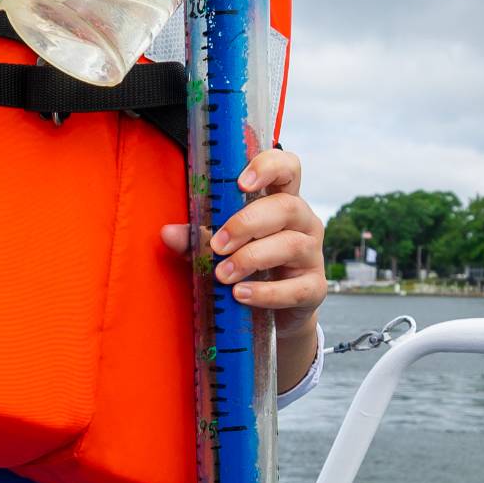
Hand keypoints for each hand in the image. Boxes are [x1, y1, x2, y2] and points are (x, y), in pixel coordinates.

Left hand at [162, 146, 326, 385]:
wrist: (270, 315)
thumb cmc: (247, 269)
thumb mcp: (219, 248)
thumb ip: (196, 239)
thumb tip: (168, 234)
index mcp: (280, 201)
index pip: (288, 168)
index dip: (269, 167)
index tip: (241, 182)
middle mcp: (302, 222)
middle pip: (286, 206)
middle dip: (248, 223)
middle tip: (218, 245)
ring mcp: (312, 254)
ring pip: (292, 245)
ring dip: (252, 257)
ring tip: (223, 274)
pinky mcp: (315, 288)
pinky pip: (297, 288)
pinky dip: (266, 293)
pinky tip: (241, 295)